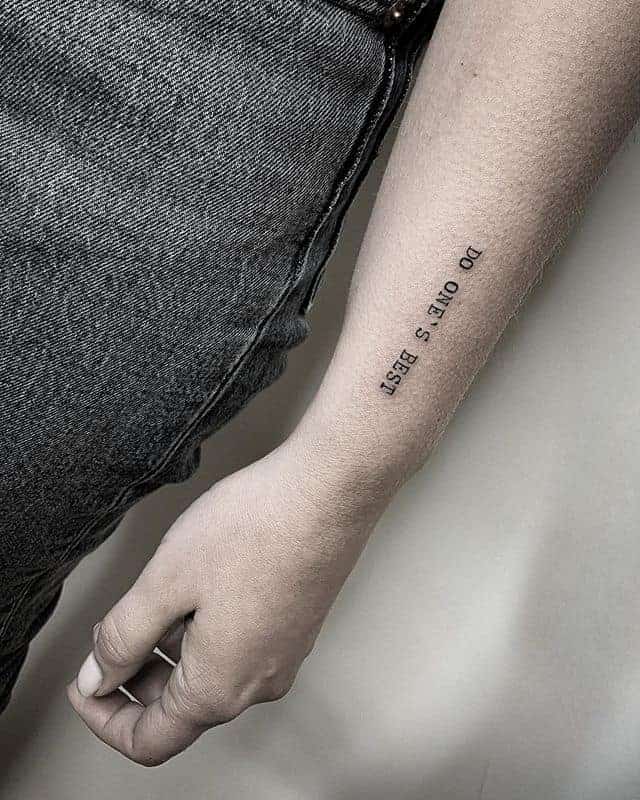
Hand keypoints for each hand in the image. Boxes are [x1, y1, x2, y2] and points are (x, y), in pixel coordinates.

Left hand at [66, 437, 383, 765]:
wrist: (328, 491)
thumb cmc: (256, 529)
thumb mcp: (164, 582)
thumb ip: (121, 639)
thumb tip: (100, 676)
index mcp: (220, 687)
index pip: (148, 740)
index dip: (103, 716)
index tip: (84, 683)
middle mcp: (258, 682)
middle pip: (181, 710)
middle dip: (136, 678)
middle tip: (113, 630)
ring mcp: (284, 654)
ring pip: (211, 676)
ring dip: (171, 651)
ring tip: (157, 595)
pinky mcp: (296, 625)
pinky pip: (240, 649)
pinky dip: (205, 633)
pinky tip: (199, 584)